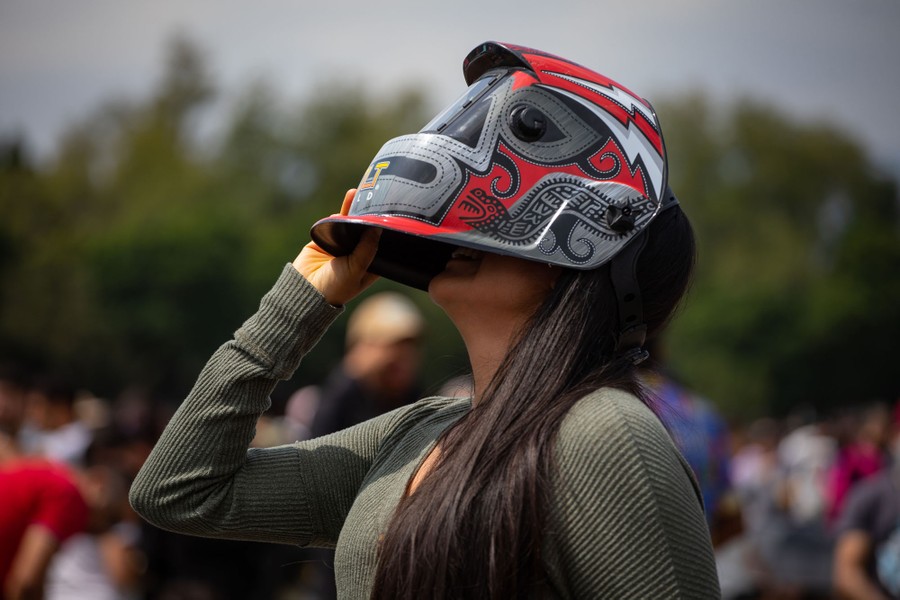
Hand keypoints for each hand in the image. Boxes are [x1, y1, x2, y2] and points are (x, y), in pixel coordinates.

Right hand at [292, 189, 380, 305]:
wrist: (304, 289)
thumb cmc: (335, 288)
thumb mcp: (356, 269)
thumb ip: (367, 249)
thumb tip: (378, 227)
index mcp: (370, 264)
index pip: (382, 243)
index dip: (385, 230)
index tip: (391, 214)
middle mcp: (358, 253)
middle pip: (366, 230)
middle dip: (369, 216)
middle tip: (376, 198)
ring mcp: (343, 245)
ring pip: (351, 223)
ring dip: (354, 210)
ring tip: (359, 194)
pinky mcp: (327, 239)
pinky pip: (335, 222)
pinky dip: (340, 214)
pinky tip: (347, 203)